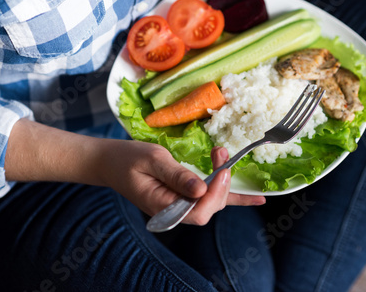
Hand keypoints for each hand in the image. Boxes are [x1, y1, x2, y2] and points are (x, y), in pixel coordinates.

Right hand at [99, 140, 265, 225]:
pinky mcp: (183, 196)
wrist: (110, 162)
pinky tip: (255, 199)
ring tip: (226, 158)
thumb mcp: (152, 160)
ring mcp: (179, 205)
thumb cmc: (127, 159)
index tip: (221, 166)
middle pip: (209, 208)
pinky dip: (232, 197)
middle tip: (221, 154)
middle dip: (222, 182)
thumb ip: (176, 176)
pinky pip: (210, 199)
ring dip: (225, 184)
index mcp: (162, 207)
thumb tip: (202, 190)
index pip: (198, 211)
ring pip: (213, 203)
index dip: (215, 192)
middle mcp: (174, 211)